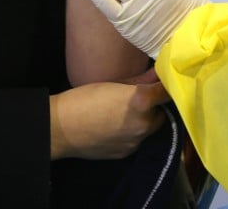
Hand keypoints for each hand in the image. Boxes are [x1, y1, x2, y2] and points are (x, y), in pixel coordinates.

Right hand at [50, 68, 168, 159]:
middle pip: (162, 114)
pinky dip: (133, 133)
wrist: (61, 128)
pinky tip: (116, 127)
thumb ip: (139, 80)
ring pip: (150, 130)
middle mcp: (144, 124)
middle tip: (140, 99)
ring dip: (144, 121)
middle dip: (155, 107)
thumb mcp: (113, 83)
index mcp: (142, 102)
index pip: (166, 92)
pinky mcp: (127, 153)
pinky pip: (137, 141)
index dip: (166, 86)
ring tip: (125, 114)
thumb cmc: (84, 99)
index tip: (164, 82)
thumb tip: (156, 74)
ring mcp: (136, 142)